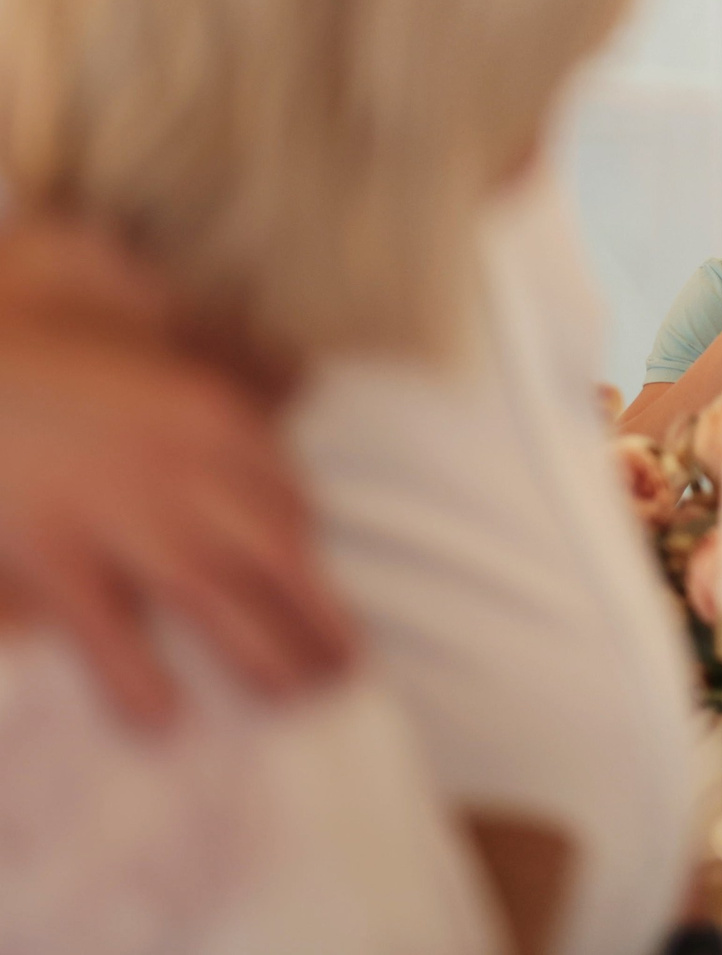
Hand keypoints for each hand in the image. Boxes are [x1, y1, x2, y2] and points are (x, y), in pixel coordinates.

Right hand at [0, 219, 352, 725]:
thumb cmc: (47, 341)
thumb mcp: (150, 333)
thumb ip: (220, 363)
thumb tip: (298, 384)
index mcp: (209, 412)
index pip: (287, 496)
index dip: (310, 552)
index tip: (321, 588)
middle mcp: (178, 463)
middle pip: (272, 553)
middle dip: (316, 616)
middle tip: (343, 671)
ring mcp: (112, 509)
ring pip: (210, 595)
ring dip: (259, 653)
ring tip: (290, 699)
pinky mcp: (46, 548)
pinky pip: (104, 627)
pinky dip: (136, 677)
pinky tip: (164, 721)